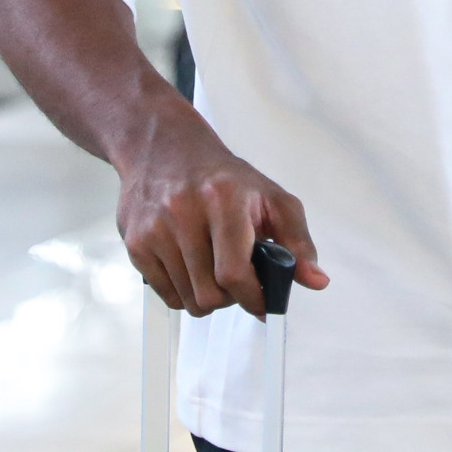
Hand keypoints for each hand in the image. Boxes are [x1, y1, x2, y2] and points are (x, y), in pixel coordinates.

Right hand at [116, 106, 328, 318]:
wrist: (165, 149)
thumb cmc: (223, 178)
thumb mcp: (271, 198)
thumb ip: (298, 241)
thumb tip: (316, 280)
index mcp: (223, 199)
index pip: (235, 272)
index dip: (253, 298)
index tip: (263, 302)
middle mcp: (184, 212)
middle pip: (210, 294)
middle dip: (230, 297)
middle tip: (237, 279)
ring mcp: (155, 228)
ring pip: (188, 300)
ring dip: (207, 297)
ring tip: (214, 270)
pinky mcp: (135, 243)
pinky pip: (166, 296)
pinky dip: (184, 293)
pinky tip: (192, 267)